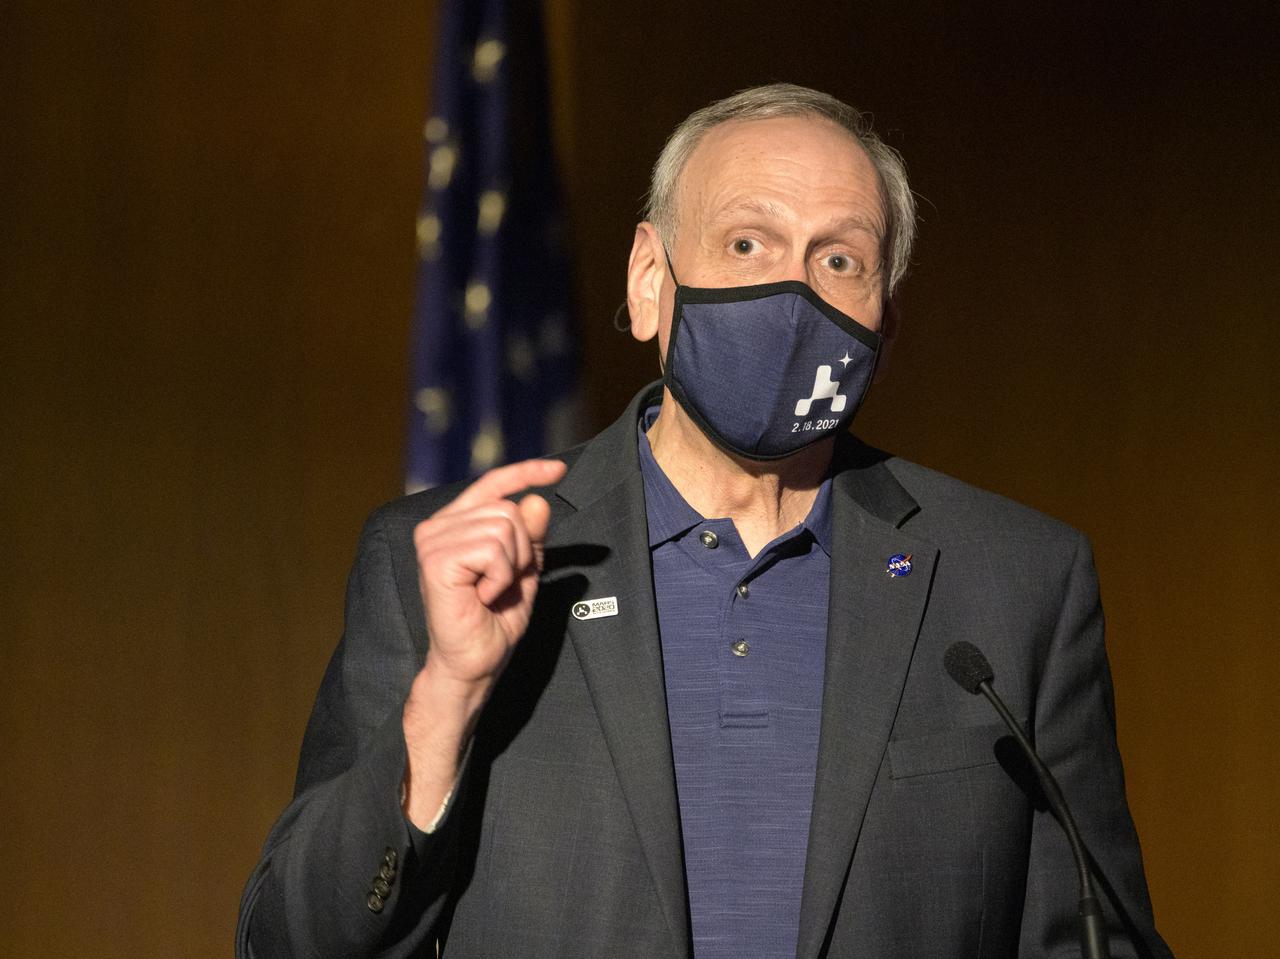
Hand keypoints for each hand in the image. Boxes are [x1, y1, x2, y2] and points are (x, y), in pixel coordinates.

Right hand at [414, 457, 566, 688]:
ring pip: (504, 528)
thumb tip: (538, 500)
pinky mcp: (436, 559)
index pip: (492, 484)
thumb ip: (531, 536)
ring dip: (511, 567)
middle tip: (502, 584)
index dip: (526, 472)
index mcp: (456, 523)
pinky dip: (500, 578)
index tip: (559, 470)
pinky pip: (493, 550)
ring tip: (490, 592)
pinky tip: (481, 597)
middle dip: (523, 550)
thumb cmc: (493, 621)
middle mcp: (439, 525)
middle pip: (508, 510)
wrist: (473, 662)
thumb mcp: (523, 570)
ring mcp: (433, 540)